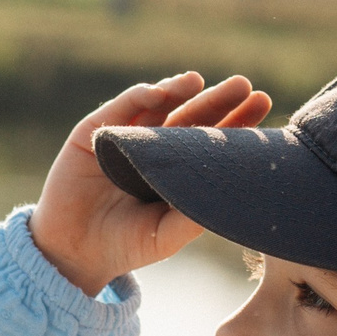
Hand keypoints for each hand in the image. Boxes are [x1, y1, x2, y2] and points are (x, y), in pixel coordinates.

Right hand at [30, 72, 271, 297]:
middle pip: (191, 116)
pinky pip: (120, 107)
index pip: (211, 139)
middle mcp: (153, 148)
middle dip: (218, 100)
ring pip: (158, 104)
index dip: (237, 122)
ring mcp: (124, 137)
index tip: (263, 104)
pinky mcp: (94, 133)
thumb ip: (191, 218)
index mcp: (176, 170)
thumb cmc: (122, 247)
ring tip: (199, 81)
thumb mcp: (164, 237)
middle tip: (244, 85)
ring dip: (179, 89)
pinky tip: (161, 92)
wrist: (73, 254)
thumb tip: (230, 195)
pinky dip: (140, 97)